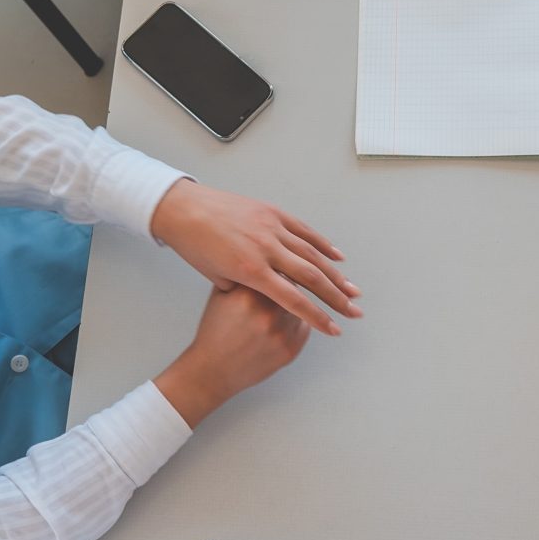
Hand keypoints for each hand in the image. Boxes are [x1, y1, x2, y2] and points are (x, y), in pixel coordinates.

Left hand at [151, 180, 359, 336]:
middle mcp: (266, 248)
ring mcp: (271, 228)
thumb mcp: (218, 280)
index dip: (317, 317)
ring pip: (312, 254)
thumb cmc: (195, 247)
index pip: (294, 300)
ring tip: (352, 290)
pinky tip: (337, 256)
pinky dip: (322, 244)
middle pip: (311, 277)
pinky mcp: (272, 213)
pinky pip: (303, 231)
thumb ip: (248, 289)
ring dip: (335, 274)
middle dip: (336, 297)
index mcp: (251, 270)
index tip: (333, 329)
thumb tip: (273, 295)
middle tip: (354, 311)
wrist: (184, 210)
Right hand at [154, 283, 306, 425]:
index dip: (276, 268)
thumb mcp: (221, 295)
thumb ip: (243, 275)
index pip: (277, 269)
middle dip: (287, 286)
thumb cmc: (216, 331)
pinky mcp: (291, 349)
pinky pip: (304, 326)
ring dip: (293, 305)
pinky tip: (279, 327)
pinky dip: (297, 323)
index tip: (274, 269)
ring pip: (302, 306)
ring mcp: (282, 331)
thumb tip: (265, 259)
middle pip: (293, 286)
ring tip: (274, 313)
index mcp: (249, 293)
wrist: (213, 369)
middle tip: (277, 291)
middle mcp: (268, 310)